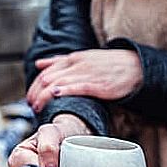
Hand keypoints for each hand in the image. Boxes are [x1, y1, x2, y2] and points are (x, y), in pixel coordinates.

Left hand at [26, 49, 142, 112]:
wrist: (136, 67)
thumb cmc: (108, 65)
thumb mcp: (82, 58)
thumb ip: (59, 61)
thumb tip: (38, 64)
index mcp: (73, 58)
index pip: (45, 72)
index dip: (34, 86)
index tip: (30, 98)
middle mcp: (77, 64)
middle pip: (47, 78)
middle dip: (35, 93)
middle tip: (31, 105)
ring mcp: (87, 74)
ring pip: (58, 83)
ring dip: (44, 96)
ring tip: (38, 108)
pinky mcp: (98, 85)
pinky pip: (77, 87)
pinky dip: (63, 91)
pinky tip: (54, 96)